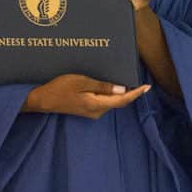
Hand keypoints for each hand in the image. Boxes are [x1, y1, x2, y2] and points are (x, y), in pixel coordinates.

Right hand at [21, 74, 150, 119]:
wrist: (43, 100)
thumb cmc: (60, 88)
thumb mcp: (81, 82)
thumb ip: (102, 86)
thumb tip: (122, 90)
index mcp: (96, 104)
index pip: (122, 100)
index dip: (136, 94)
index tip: (147, 87)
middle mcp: (97, 112)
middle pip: (118, 101)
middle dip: (129, 92)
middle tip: (137, 79)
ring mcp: (92, 113)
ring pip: (111, 102)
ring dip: (119, 93)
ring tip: (124, 80)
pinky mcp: (88, 110)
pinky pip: (104, 102)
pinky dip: (110, 94)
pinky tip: (110, 86)